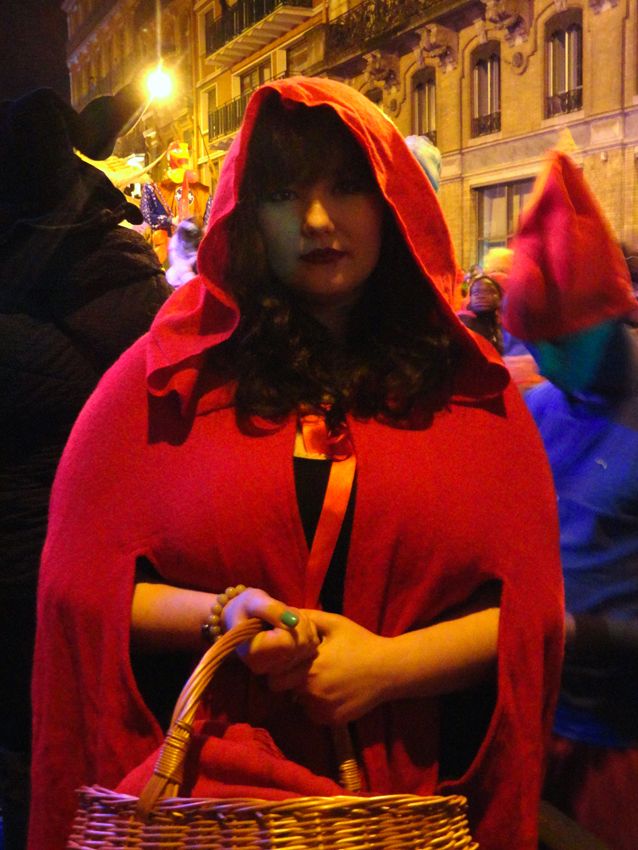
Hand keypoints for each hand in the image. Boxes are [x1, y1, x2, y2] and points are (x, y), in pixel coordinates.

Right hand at [223, 588, 319, 675]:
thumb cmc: (244, 609)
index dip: (292, 624)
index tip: (283, 612)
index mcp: (254, 654)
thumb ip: (272, 609)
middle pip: (302, 646)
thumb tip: (294, 621)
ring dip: (305, 628)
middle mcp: (266, 668)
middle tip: (286, 613)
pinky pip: (311, 650)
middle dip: (301, 624)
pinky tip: (295, 629)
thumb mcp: (254, 601)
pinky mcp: (287, 668)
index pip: (289, 642)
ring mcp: (278, 670)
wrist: (239, 620)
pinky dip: (308, 635)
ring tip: (288, 620)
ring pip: (309, 648)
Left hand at [269, 610, 389, 725]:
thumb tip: (283, 615)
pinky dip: (319, 705)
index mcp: (309, 667)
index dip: (279, 668)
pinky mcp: (332, 720)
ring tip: (324, 678)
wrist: (389, 669)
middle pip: (283, 691)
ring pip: (300, 702)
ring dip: (305, 693)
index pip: (275, 676)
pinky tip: (333, 691)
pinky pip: (315, 713)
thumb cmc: (360, 642)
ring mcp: (322, 708)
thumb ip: (307, 618)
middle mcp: (312, 691)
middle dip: (289, 681)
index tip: (290, 661)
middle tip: (304, 670)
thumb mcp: (335, 623)